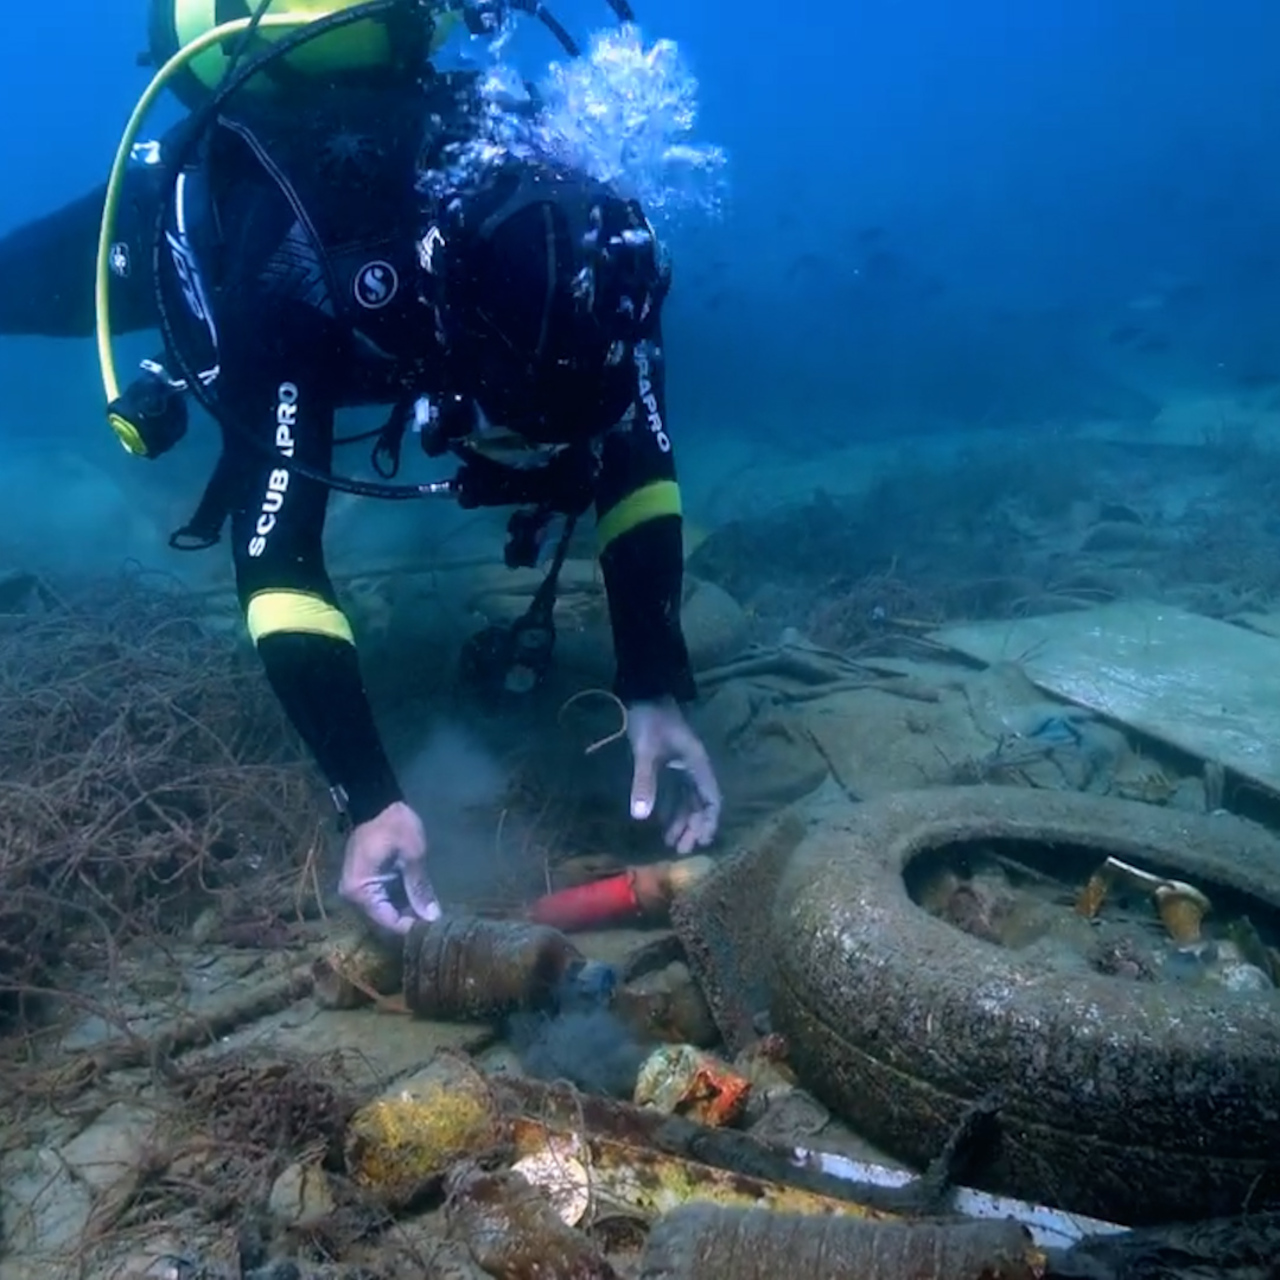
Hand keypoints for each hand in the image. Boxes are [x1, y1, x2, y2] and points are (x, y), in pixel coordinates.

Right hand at [339, 801, 440, 934]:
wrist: (379, 801)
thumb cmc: (396, 825)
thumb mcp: (412, 855)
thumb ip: (419, 888)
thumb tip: (432, 917)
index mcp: (359, 890)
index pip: (387, 922)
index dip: (412, 927)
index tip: (436, 927)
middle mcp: (353, 896)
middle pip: (385, 920)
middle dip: (411, 920)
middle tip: (438, 918)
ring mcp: (357, 890)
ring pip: (385, 911)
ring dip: (407, 911)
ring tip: (433, 909)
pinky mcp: (365, 883)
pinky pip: (383, 900)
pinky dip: (401, 901)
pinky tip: (421, 899)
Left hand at [626, 697, 721, 854]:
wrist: (643, 692)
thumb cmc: (650, 720)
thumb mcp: (646, 752)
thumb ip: (645, 783)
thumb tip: (641, 817)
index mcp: (697, 764)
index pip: (712, 799)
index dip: (708, 822)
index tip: (700, 842)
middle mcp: (694, 767)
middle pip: (700, 803)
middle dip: (692, 827)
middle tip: (679, 849)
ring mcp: (682, 765)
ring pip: (688, 799)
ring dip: (681, 820)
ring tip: (669, 842)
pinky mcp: (670, 763)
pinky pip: (676, 791)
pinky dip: (670, 808)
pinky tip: (660, 821)